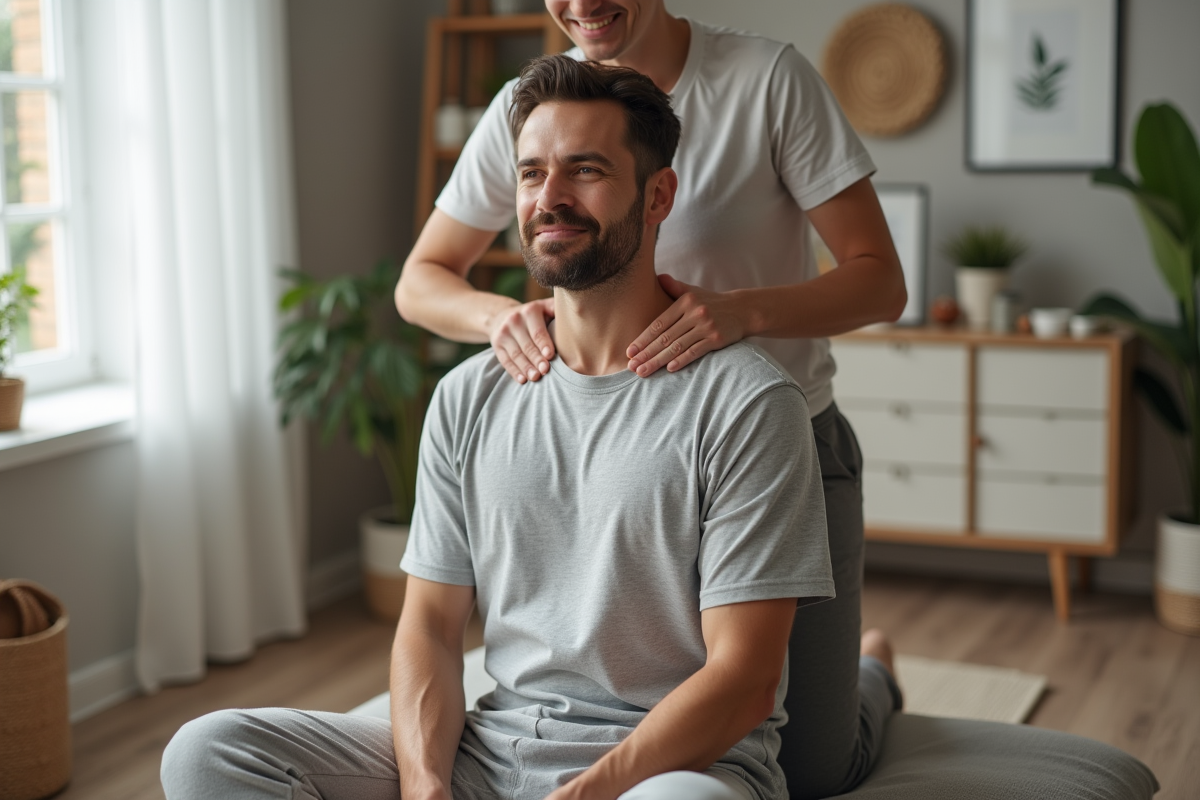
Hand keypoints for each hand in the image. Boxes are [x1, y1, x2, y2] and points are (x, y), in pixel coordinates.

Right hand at [489, 298, 555, 383]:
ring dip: (526, 367)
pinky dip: (514, 371)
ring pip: (516, 354)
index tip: (550, 355)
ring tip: (535, 377)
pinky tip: (522, 380)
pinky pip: (505, 360)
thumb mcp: (545, 307)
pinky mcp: (496, 345)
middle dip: (536, 359)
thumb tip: (579, 313)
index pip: (537, 331)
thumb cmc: (534, 315)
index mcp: (529, 311)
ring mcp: (503, 333)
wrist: (503, 315)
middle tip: (545, 370)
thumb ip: (557, 309)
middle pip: (527, 344)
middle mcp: (514, 320)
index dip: (544, 344)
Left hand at [626, 274, 748, 376]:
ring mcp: (706, 327)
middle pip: (665, 337)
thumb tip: (658, 277)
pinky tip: (668, 369)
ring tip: (643, 371)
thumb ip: (674, 287)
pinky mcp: (717, 339)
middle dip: (646, 353)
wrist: (743, 310)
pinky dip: (681, 360)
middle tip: (631, 366)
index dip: (643, 339)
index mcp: (685, 302)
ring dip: (658, 361)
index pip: (659, 323)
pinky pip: (695, 351)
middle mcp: (695, 313)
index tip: (629, 351)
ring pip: (677, 347)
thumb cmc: (712, 303)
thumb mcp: (693, 292)